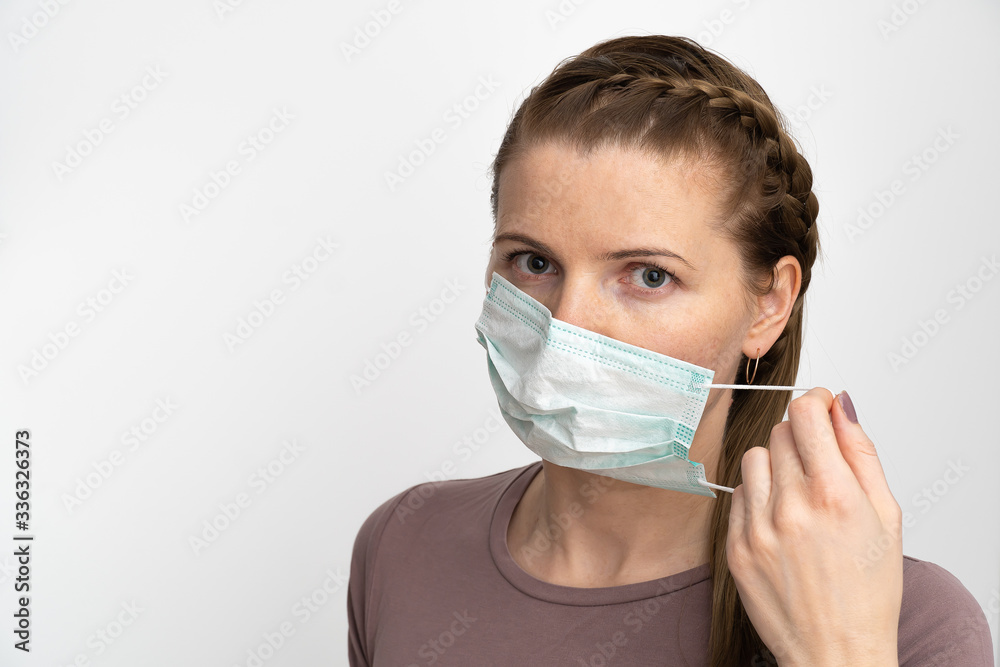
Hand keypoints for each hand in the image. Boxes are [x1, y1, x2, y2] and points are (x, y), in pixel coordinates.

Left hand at [726, 388, 902, 665]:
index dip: (813, 402)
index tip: (819, 408)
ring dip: (775, 465)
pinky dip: (757, 498)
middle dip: (800, 438)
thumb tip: (840, 406)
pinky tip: (780, 522)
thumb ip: (861, 453)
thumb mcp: (886, 517)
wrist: (834, 651)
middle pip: (778, 433)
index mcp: (834, 495)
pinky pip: (738, 495)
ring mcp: (757, 528)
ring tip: (798, 496)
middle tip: (818, 465)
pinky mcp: (735, 546)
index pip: (804, 414)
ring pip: (753, 459)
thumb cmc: (868, 590)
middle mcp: (791, 507)